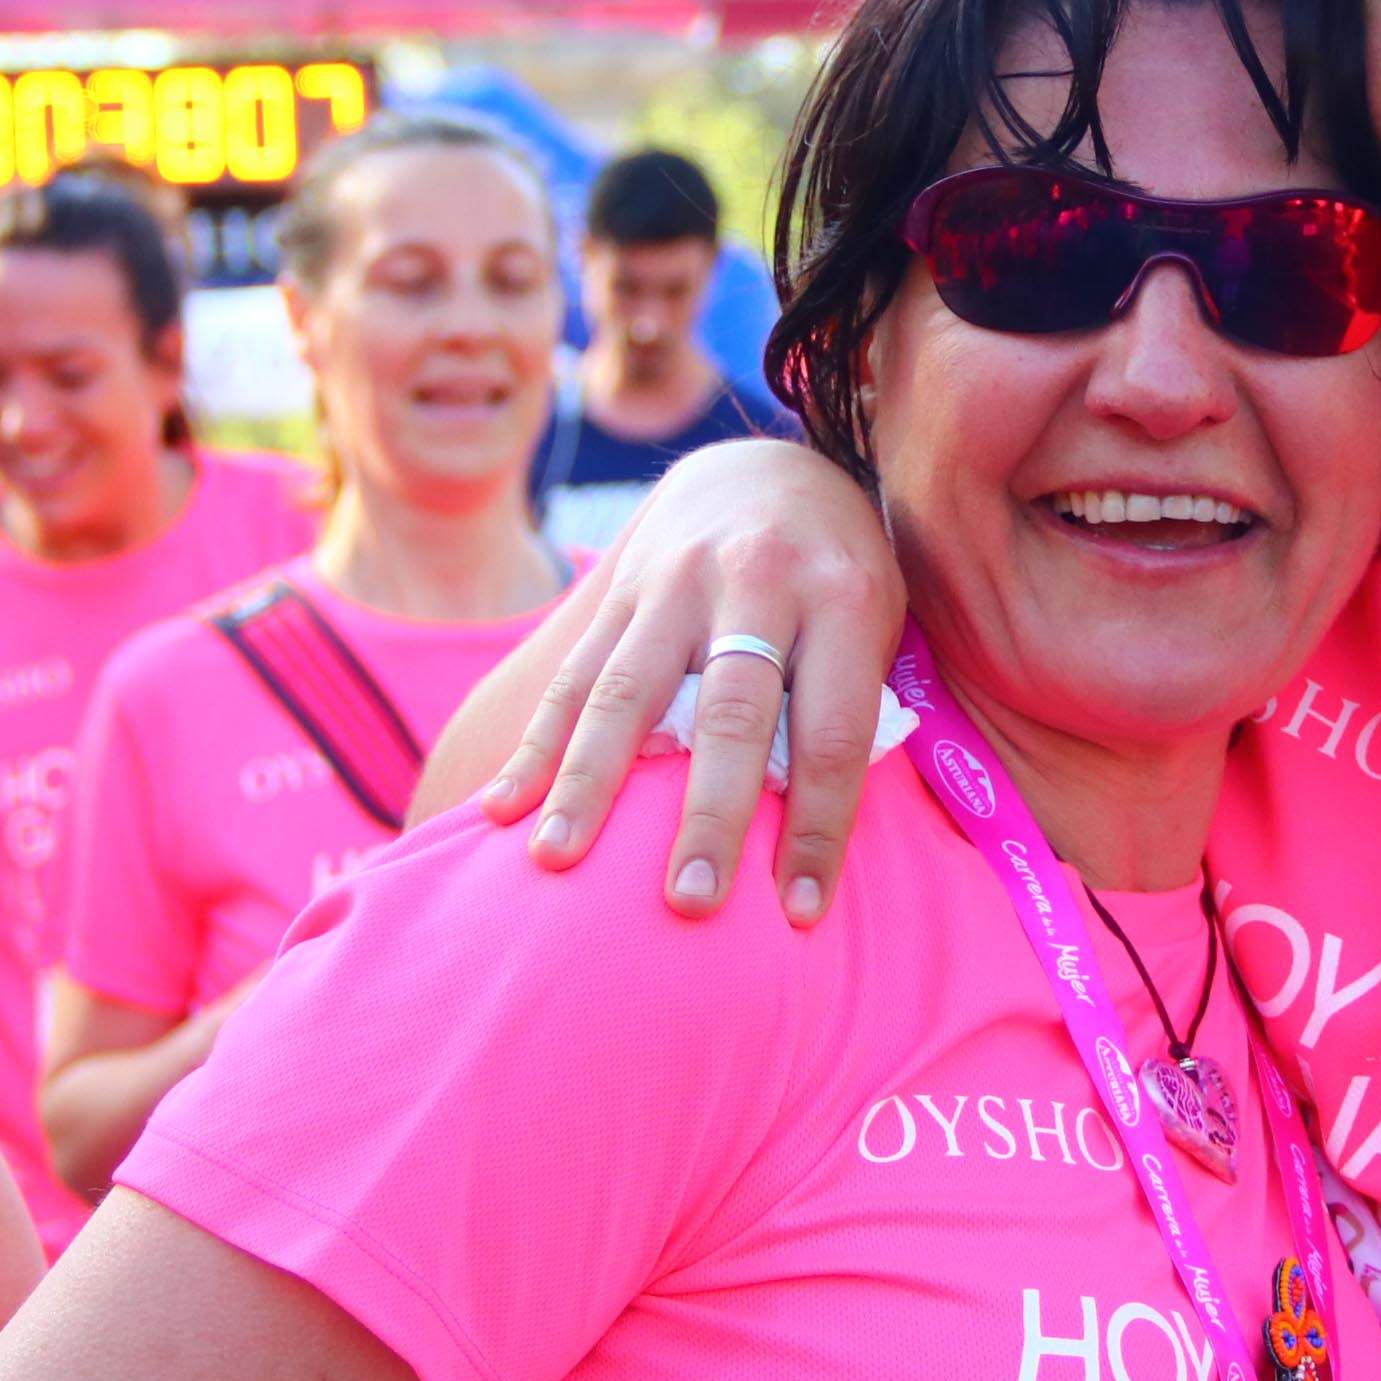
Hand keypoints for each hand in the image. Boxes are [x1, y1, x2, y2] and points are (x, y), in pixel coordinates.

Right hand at [472, 442, 899, 921]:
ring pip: (627, 690)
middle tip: (689, 904)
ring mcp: (678, 580)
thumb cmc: (838, 576)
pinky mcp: (621, 586)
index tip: (800, 911)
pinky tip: (505, 805)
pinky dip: (538, 744)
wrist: (768, 469)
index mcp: (840, 597)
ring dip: (589, 782)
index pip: (830, 732)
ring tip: (558, 859)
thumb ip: (845, 706)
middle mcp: (756, 581)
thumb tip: (807, 835)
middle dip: (707, 817)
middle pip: (730, 714)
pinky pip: (573, 672)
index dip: (817, 827)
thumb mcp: (875, 621)